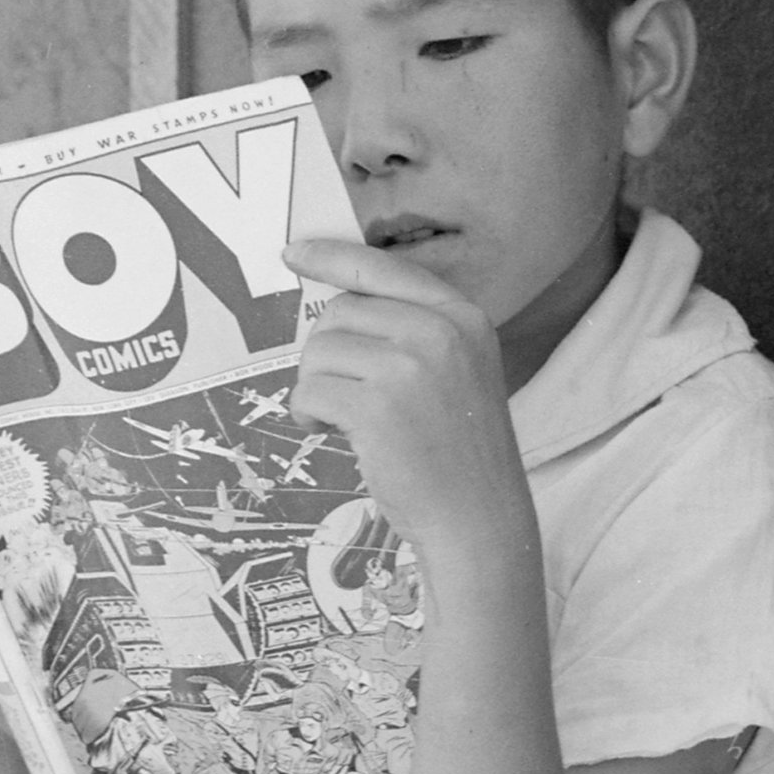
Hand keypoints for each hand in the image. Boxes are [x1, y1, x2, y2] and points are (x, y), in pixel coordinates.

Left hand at [283, 237, 534, 571]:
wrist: (479, 520)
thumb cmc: (458, 453)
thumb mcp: (456, 372)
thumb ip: (411, 332)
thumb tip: (335, 306)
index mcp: (462, 318)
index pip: (384, 269)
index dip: (332, 258)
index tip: (294, 254)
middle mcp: (440, 333)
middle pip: (340, 312)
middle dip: (325, 353)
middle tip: (341, 395)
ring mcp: (409, 368)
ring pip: (319, 351)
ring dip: (314, 388)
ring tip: (342, 420)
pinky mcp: (377, 408)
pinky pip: (310, 391)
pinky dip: (307, 415)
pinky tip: (331, 434)